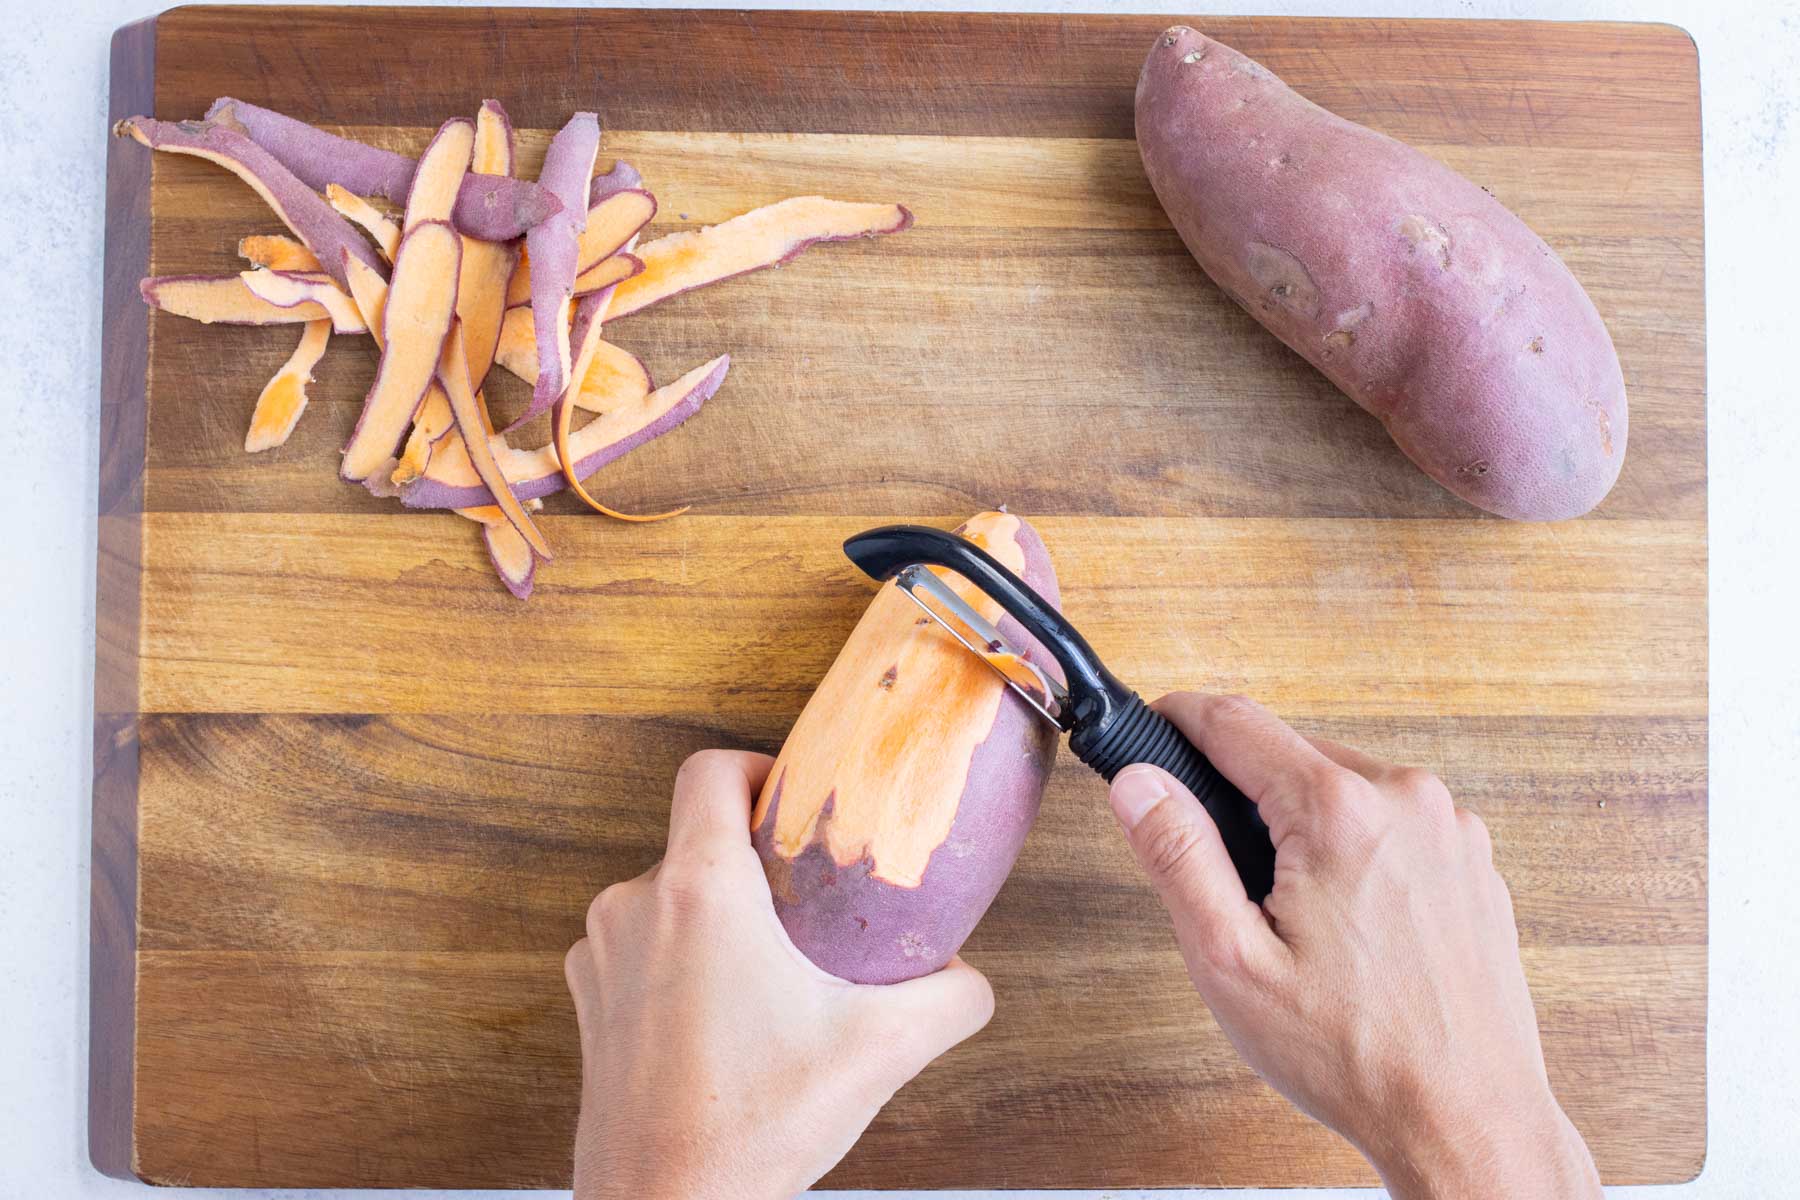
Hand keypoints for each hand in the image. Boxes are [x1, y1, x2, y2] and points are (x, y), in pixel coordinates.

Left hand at [564, 750, 994, 1199]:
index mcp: (699, 892)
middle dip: (752, 865)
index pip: (711, 771)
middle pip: (696, 839)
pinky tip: (726, 1019)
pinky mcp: (587, 1005)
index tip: (794, 802)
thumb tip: (968, 977)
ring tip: (770, 972)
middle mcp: (634, 908)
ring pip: (667, 898)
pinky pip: (639, 950)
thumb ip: (948, 998)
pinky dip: (679, 965)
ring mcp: (600, 956)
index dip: (758, 769)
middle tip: (804, 905)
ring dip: (716, 919)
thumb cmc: (751, 1128)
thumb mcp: (880, 1052)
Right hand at [1108, 694, 1599, 1199]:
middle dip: (1244, 795)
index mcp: (1339, 811)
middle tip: (1223, 876)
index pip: (1235, 722)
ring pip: (1342, 788)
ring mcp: (1450, 828)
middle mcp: (1406, 799)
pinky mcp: (1473, 860)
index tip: (1149, 726)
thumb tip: (1138, 782)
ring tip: (1292, 918)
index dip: (1177, 718)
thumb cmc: (1354, 1054)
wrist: (1468, 1119)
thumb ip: (1179, 856)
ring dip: (1302, 826)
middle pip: (1290, 755)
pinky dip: (1355, 852)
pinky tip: (1348, 927)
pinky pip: (1391, 824)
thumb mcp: (1231, 961)